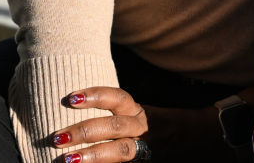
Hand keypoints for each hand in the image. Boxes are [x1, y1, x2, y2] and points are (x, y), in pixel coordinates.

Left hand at [52, 87, 235, 162]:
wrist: (196, 139)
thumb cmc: (157, 125)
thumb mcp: (137, 115)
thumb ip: (115, 116)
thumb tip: (74, 107)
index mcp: (139, 111)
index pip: (119, 98)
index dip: (96, 96)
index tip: (71, 97)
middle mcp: (144, 128)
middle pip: (116, 127)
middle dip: (85, 130)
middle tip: (57, 137)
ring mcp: (147, 148)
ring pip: (121, 151)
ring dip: (93, 155)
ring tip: (67, 160)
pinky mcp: (146, 162)